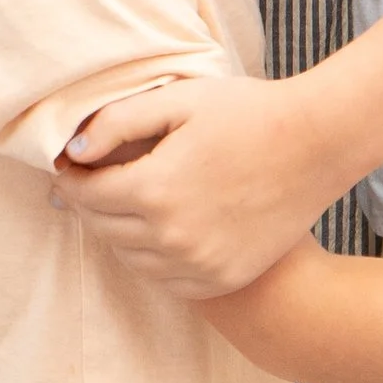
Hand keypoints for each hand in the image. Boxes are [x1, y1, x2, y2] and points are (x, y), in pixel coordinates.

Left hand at [53, 76, 337, 297]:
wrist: (316, 145)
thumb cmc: (247, 113)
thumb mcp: (178, 101)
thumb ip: (117, 123)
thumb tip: (73, 151)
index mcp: (156, 190)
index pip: (88, 194)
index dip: (70, 179)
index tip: (65, 165)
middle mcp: (173, 238)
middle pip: (105, 229)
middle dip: (88, 205)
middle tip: (85, 183)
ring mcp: (201, 265)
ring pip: (132, 259)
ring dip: (117, 233)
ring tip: (119, 204)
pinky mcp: (224, 279)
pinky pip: (167, 281)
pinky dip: (152, 260)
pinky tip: (156, 232)